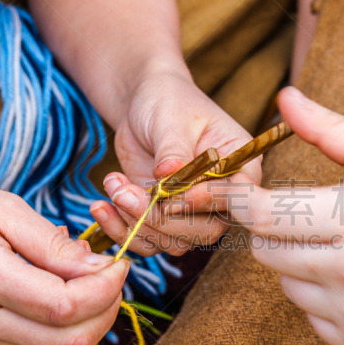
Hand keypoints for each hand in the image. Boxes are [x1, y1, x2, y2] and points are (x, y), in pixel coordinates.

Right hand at [0, 175, 127, 344]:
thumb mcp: (3, 207)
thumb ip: (53, 244)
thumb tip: (100, 269)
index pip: (64, 306)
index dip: (105, 288)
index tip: (119, 262)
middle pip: (69, 342)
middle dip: (107, 311)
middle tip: (113, 276)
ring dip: (89, 318)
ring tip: (87, 278)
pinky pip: (37, 342)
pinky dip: (62, 321)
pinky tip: (59, 288)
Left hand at [90, 68, 262, 255]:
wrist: (143, 105)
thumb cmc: (168, 102)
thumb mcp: (172, 118)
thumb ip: (174, 148)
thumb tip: (169, 174)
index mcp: (240, 168)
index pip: (236, 199)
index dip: (206, 202)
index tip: (172, 192)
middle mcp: (221, 198)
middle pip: (204, 231)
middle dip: (161, 219)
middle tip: (126, 193)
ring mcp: (193, 212)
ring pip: (173, 242)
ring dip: (137, 224)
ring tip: (112, 190)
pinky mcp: (164, 219)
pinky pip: (148, 241)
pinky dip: (122, 229)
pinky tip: (102, 206)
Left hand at [221, 87, 343, 344]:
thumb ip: (333, 130)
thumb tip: (284, 97)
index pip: (265, 215)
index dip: (237, 200)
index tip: (228, 190)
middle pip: (265, 251)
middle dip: (273, 230)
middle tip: (310, 217)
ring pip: (284, 283)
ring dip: (299, 263)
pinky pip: (309, 313)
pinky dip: (321, 295)